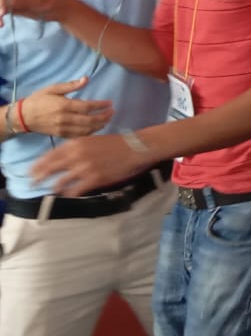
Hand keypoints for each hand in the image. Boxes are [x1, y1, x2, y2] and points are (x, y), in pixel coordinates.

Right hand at [0, 0, 64, 24]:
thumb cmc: (48, 2)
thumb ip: (19, 2)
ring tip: (1, 24)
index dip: (0, 3)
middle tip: (1, 22)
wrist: (57, 9)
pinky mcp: (12, 7)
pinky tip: (1, 24)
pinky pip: (2, 11)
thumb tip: (5, 3)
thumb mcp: (34, 1)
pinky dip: (0, 17)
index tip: (2, 13)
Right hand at [17, 78, 113, 137]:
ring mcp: (62, 128)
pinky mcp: (60, 135)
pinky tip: (96, 129)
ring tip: (108, 120)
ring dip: (99, 126)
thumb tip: (86, 79)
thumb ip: (71, 85)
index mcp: (63, 105)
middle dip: (103, 117)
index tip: (110, 103)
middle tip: (112, 112)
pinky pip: (78, 137)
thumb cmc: (38, 100)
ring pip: (85, 130)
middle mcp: (64, 118)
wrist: (23, 117)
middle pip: (89, 120)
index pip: (87, 107)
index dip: (100, 105)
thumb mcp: (53, 88)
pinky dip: (89, 134)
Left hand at [30, 133, 154, 195]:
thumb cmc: (114, 144)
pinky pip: (75, 190)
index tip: (31, 171)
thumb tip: (61, 159)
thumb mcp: (91, 140)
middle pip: (50, 168)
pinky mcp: (94, 179)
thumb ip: (75, 148)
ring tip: (52, 191)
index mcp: (75, 143)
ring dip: (55, 188)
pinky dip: (70, 194)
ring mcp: (85, 168)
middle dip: (39, 177)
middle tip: (33, 183)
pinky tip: (69, 195)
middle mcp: (76, 155)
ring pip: (61, 181)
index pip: (49, 155)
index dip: (38, 165)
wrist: (135, 149)